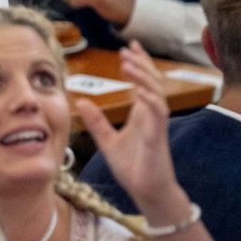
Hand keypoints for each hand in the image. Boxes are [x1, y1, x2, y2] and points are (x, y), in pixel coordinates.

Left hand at [78, 41, 188, 222]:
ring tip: (128, 63)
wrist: (146, 192)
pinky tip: (140, 89)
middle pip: (152, 81)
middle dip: (141, 63)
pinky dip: (151, 98)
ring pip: (156, 92)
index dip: (138, 64)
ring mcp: (157, 124)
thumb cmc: (132, 167)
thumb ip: (96, 122)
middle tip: (126, 49)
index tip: (128, 48)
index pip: (143, 82)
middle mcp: (152, 115)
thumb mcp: (107, 141)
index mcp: (142, 114)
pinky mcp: (158, 136)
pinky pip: (158, 112)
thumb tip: (81, 102)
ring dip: (143, 76)